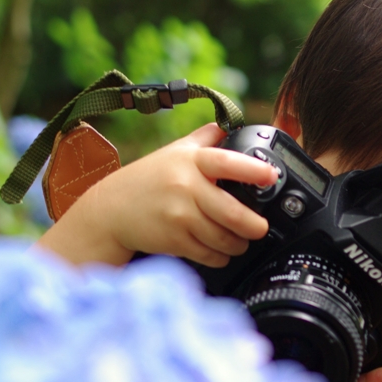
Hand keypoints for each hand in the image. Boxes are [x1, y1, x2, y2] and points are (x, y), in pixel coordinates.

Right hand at [36, 123, 277, 266]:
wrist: (110, 209)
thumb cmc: (147, 179)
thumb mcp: (173, 151)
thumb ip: (203, 139)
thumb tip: (229, 124)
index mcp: (190, 161)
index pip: (226, 161)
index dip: (252, 169)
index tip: (271, 175)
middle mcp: (185, 187)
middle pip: (230, 211)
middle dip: (253, 225)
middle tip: (261, 228)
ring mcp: (179, 216)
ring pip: (222, 237)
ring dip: (237, 244)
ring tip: (241, 241)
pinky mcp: (173, 240)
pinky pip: (208, 254)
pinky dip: (220, 257)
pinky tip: (221, 252)